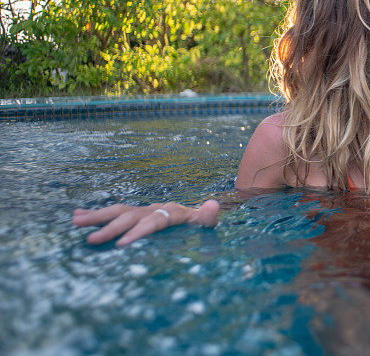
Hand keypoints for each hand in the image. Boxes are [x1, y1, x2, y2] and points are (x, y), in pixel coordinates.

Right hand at [72, 200, 219, 246]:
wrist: (198, 220)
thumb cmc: (201, 228)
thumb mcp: (208, 226)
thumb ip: (208, 218)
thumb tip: (212, 205)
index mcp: (173, 212)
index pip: (154, 222)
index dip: (138, 232)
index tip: (122, 245)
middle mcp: (155, 209)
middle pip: (131, 216)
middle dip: (112, 228)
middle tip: (93, 240)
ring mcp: (144, 211)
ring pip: (119, 212)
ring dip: (97, 217)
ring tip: (76, 222)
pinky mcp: (135, 215)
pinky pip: (115, 213)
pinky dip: (96, 214)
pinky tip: (77, 215)